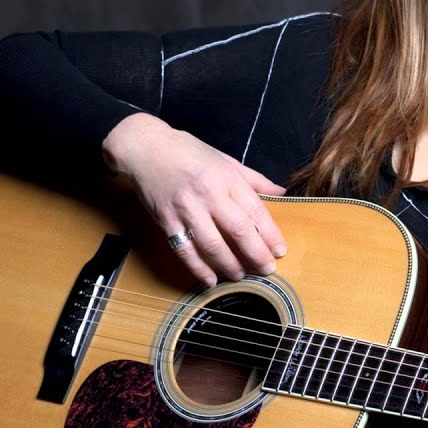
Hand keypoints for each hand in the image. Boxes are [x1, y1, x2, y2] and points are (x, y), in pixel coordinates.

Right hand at [102, 113, 287, 285]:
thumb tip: (282, 192)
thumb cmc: (188, 152)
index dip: (270, 234)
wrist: (145, 148)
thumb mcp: (226, 159)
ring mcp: (186, 209)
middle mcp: (208, 194)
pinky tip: (210, 279)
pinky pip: (185, 250)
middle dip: (256, 254)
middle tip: (267, 269)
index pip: (255, 211)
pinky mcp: (166, 221)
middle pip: (238, 230)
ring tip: (241, 275)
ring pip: (212, 244)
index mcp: (227, 178)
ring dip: (229, 264)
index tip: (280, 250)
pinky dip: (198, 268)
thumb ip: (254, 179)